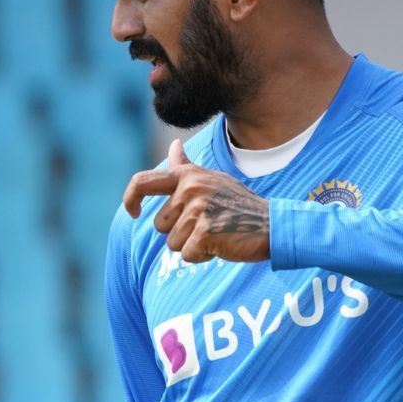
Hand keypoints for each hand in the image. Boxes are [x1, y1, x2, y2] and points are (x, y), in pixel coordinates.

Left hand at [124, 139, 270, 262]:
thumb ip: (186, 167)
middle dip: (180, 232)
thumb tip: (173, 145)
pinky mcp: (205, 232)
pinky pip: (188, 255)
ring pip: (173, 243)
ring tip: (217, 233)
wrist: (272, 225)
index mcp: (188, 176)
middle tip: (209, 224)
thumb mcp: (213, 179)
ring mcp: (198, 209)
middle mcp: (190, 189)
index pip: (142, 182)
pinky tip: (221, 244)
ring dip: (193, 245)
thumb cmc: (239, 205)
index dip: (131, 198)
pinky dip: (203, 256)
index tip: (133, 212)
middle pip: (160, 225)